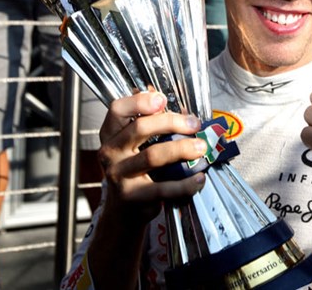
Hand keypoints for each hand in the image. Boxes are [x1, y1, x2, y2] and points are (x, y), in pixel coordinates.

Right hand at [98, 91, 206, 223]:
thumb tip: (184, 112)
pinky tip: (199, 178)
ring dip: (182, 148)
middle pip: (139, 128)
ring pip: (153, 155)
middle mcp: (110, 152)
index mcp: (111, 134)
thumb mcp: (135, 147)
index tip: (162, 100)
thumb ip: (152, 127)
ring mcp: (118, 175)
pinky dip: (185, 184)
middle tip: (194, 125)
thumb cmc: (135, 172)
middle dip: (171, 122)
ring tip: (201, 148)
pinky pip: (163, 188)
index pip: (117, 109)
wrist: (123, 212)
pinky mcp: (132, 197)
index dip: (139, 101)